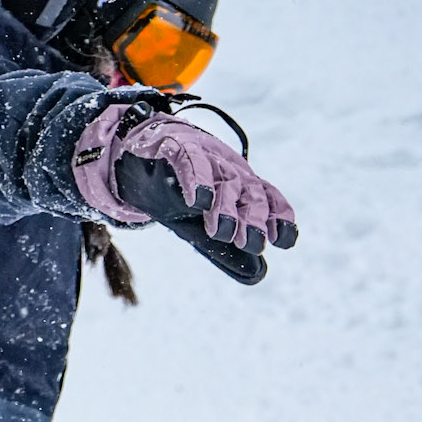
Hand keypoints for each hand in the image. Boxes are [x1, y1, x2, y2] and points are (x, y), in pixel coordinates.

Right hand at [74, 106, 296, 255]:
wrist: (137, 157)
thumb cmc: (176, 193)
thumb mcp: (200, 227)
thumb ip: (227, 252)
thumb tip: (259, 274)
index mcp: (240, 185)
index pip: (269, 198)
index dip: (279, 216)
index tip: (283, 239)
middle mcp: (228, 169)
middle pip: (249, 191)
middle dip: (253, 217)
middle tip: (252, 242)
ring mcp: (205, 155)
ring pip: (223, 178)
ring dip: (226, 205)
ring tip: (222, 230)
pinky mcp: (176, 146)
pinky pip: (190, 160)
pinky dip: (196, 178)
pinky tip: (198, 200)